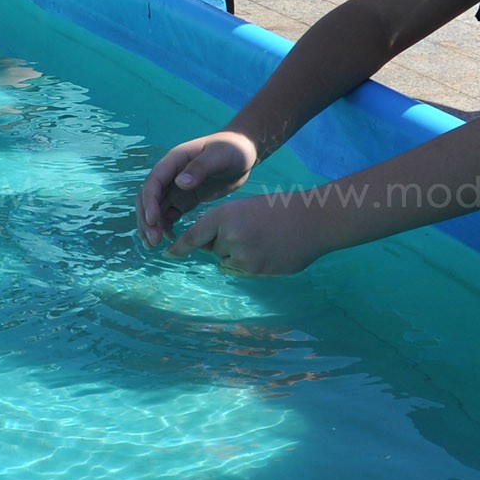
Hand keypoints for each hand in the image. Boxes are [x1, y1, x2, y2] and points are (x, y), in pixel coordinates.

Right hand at [137, 130, 260, 244]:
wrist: (243, 153)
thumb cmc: (232, 150)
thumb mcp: (219, 156)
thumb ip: (200, 168)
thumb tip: (180, 183)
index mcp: (174, 161)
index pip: (154, 182)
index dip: (149, 202)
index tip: (153, 221)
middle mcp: (170, 175)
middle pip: (148, 198)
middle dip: (146, 219)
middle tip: (153, 241)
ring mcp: (175, 188)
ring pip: (155, 209)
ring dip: (151, 226)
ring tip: (154, 245)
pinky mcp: (184, 199)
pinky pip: (168, 214)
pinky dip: (165, 227)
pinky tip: (171, 240)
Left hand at [168, 193, 329, 275]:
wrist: (311, 221)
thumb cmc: (278, 211)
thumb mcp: (244, 208)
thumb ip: (224, 226)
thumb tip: (209, 249)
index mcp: (225, 214)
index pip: (194, 235)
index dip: (179, 247)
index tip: (168, 254)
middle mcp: (230, 236)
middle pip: (213, 249)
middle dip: (224, 244)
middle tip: (251, 232)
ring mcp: (243, 255)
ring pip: (227, 261)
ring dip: (237, 256)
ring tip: (262, 241)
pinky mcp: (256, 270)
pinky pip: (241, 271)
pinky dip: (250, 264)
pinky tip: (268, 252)